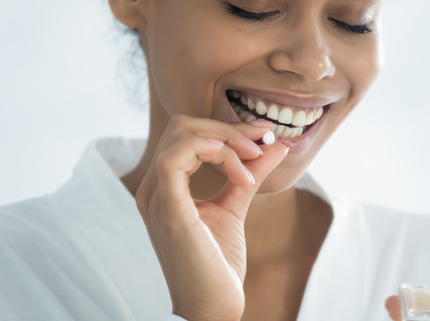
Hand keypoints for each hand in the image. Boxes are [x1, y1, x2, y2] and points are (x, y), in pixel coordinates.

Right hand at [134, 115, 288, 320]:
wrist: (212, 306)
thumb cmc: (217, 263)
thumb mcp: (235, 206)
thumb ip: (250, 174)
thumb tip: (275, 145)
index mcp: (165, 186)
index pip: (187, 134)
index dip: (227, 126)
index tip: (264, 134)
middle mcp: (154, 188)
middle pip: (182, 126)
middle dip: (227, 127)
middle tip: (262, 141)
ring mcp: (156, 198)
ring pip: (180, 135)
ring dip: (225, 138)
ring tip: (253, 159)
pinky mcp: (167, 210)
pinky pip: (173, 160)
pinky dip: (207, 149)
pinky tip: (236, 161)